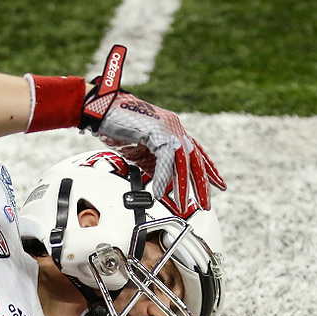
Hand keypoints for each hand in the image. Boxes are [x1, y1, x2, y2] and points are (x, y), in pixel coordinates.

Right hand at [80, 46, 225, 215]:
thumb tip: (164, 184)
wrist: (99, 109)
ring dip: (184, 186)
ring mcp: (168, 128)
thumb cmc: (115, 126)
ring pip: (183, 162)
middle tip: (207, 203)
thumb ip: (154, 165)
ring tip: (184, 203)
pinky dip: (163, 178)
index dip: (208, 170)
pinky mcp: (156, 131)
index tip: (217, 184)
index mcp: (172, 130)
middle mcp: (175, 127)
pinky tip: (160, 193)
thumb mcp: (139, 151)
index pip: (196, 153)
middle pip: (195, 160)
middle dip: (203, 184)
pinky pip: (165, 160)